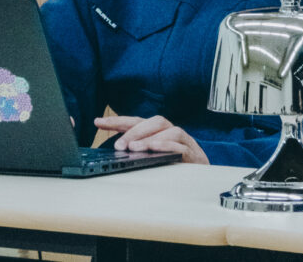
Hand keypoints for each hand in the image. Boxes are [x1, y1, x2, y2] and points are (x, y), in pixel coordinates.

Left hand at [94, 114, 208, 164]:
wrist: (204, 181)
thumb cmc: (176, 168)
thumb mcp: (152, 160)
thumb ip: (138, 154)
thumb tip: (115, 153)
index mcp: (159, 133)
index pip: (137, 122)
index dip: (117, 121)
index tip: (98, 122)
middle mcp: (171, 132)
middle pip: (154, 121)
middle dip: (134, 130)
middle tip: (119, 144)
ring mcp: (183, 141)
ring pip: (168, 129)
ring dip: (149, 138)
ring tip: (134, 148)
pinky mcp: (193, 153)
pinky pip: (180, 145)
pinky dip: (167, 145)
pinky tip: (155, 149)